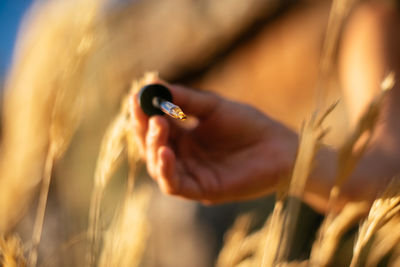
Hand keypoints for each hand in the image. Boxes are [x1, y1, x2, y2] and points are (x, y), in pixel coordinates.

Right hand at [131, 83, 297, 203]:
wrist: (280, 148)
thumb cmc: (249, 125)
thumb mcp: (214, 107)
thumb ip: (186, 100)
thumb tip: (154, 83)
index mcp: (184, 136)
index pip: (154, 126)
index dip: (143, 113)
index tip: (136, 96)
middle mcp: (183, 156)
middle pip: (151, 146)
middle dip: (145, 128)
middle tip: (144, 111)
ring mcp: (191, 174)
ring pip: (158, 166)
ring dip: (153, 147)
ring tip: (158, 125)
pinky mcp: (202, 190)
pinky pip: (175, 185)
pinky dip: (166, 170)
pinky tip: (166, 152)